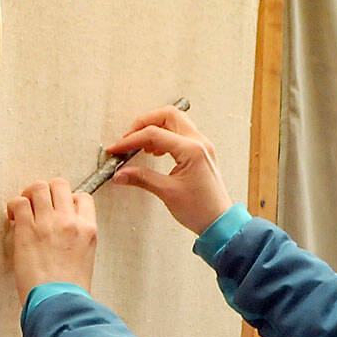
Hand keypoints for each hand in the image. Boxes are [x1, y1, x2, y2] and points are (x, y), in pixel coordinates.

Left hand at [6, 178, 96, 301]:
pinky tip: (13, 217)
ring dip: (29, 195)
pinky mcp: (28, 229)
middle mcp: (70, 221)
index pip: (82, 197)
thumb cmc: (69, 289)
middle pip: (59, 185)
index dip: (68, 199)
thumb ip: (77, 237)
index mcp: (88, 229)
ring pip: (38, 187)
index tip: (58, 210)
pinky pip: (19, 202)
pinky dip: (13, 205)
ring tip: (23, 209)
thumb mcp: (85, 258)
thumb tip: (64, 229)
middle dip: (47, 191)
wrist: (58, 301)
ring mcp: (48, 223)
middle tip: (38, 205)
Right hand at [105, 105, 232, 233]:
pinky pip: (181, 133)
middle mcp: (199, 142)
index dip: (131, 140)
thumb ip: (142, 178)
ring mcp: (202, 145)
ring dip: (155, 128)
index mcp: (192, 150)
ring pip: (175, 121)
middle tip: (128, 138)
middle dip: (144, 123)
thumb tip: (121, 173)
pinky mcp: (200, 152)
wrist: (219, 222)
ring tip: (140, 146)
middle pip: (167, 115)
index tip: (117, 148)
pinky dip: (165, 136)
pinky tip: (154, 151)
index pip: (154, 134)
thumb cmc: (201, 210)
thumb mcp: (167, 192)